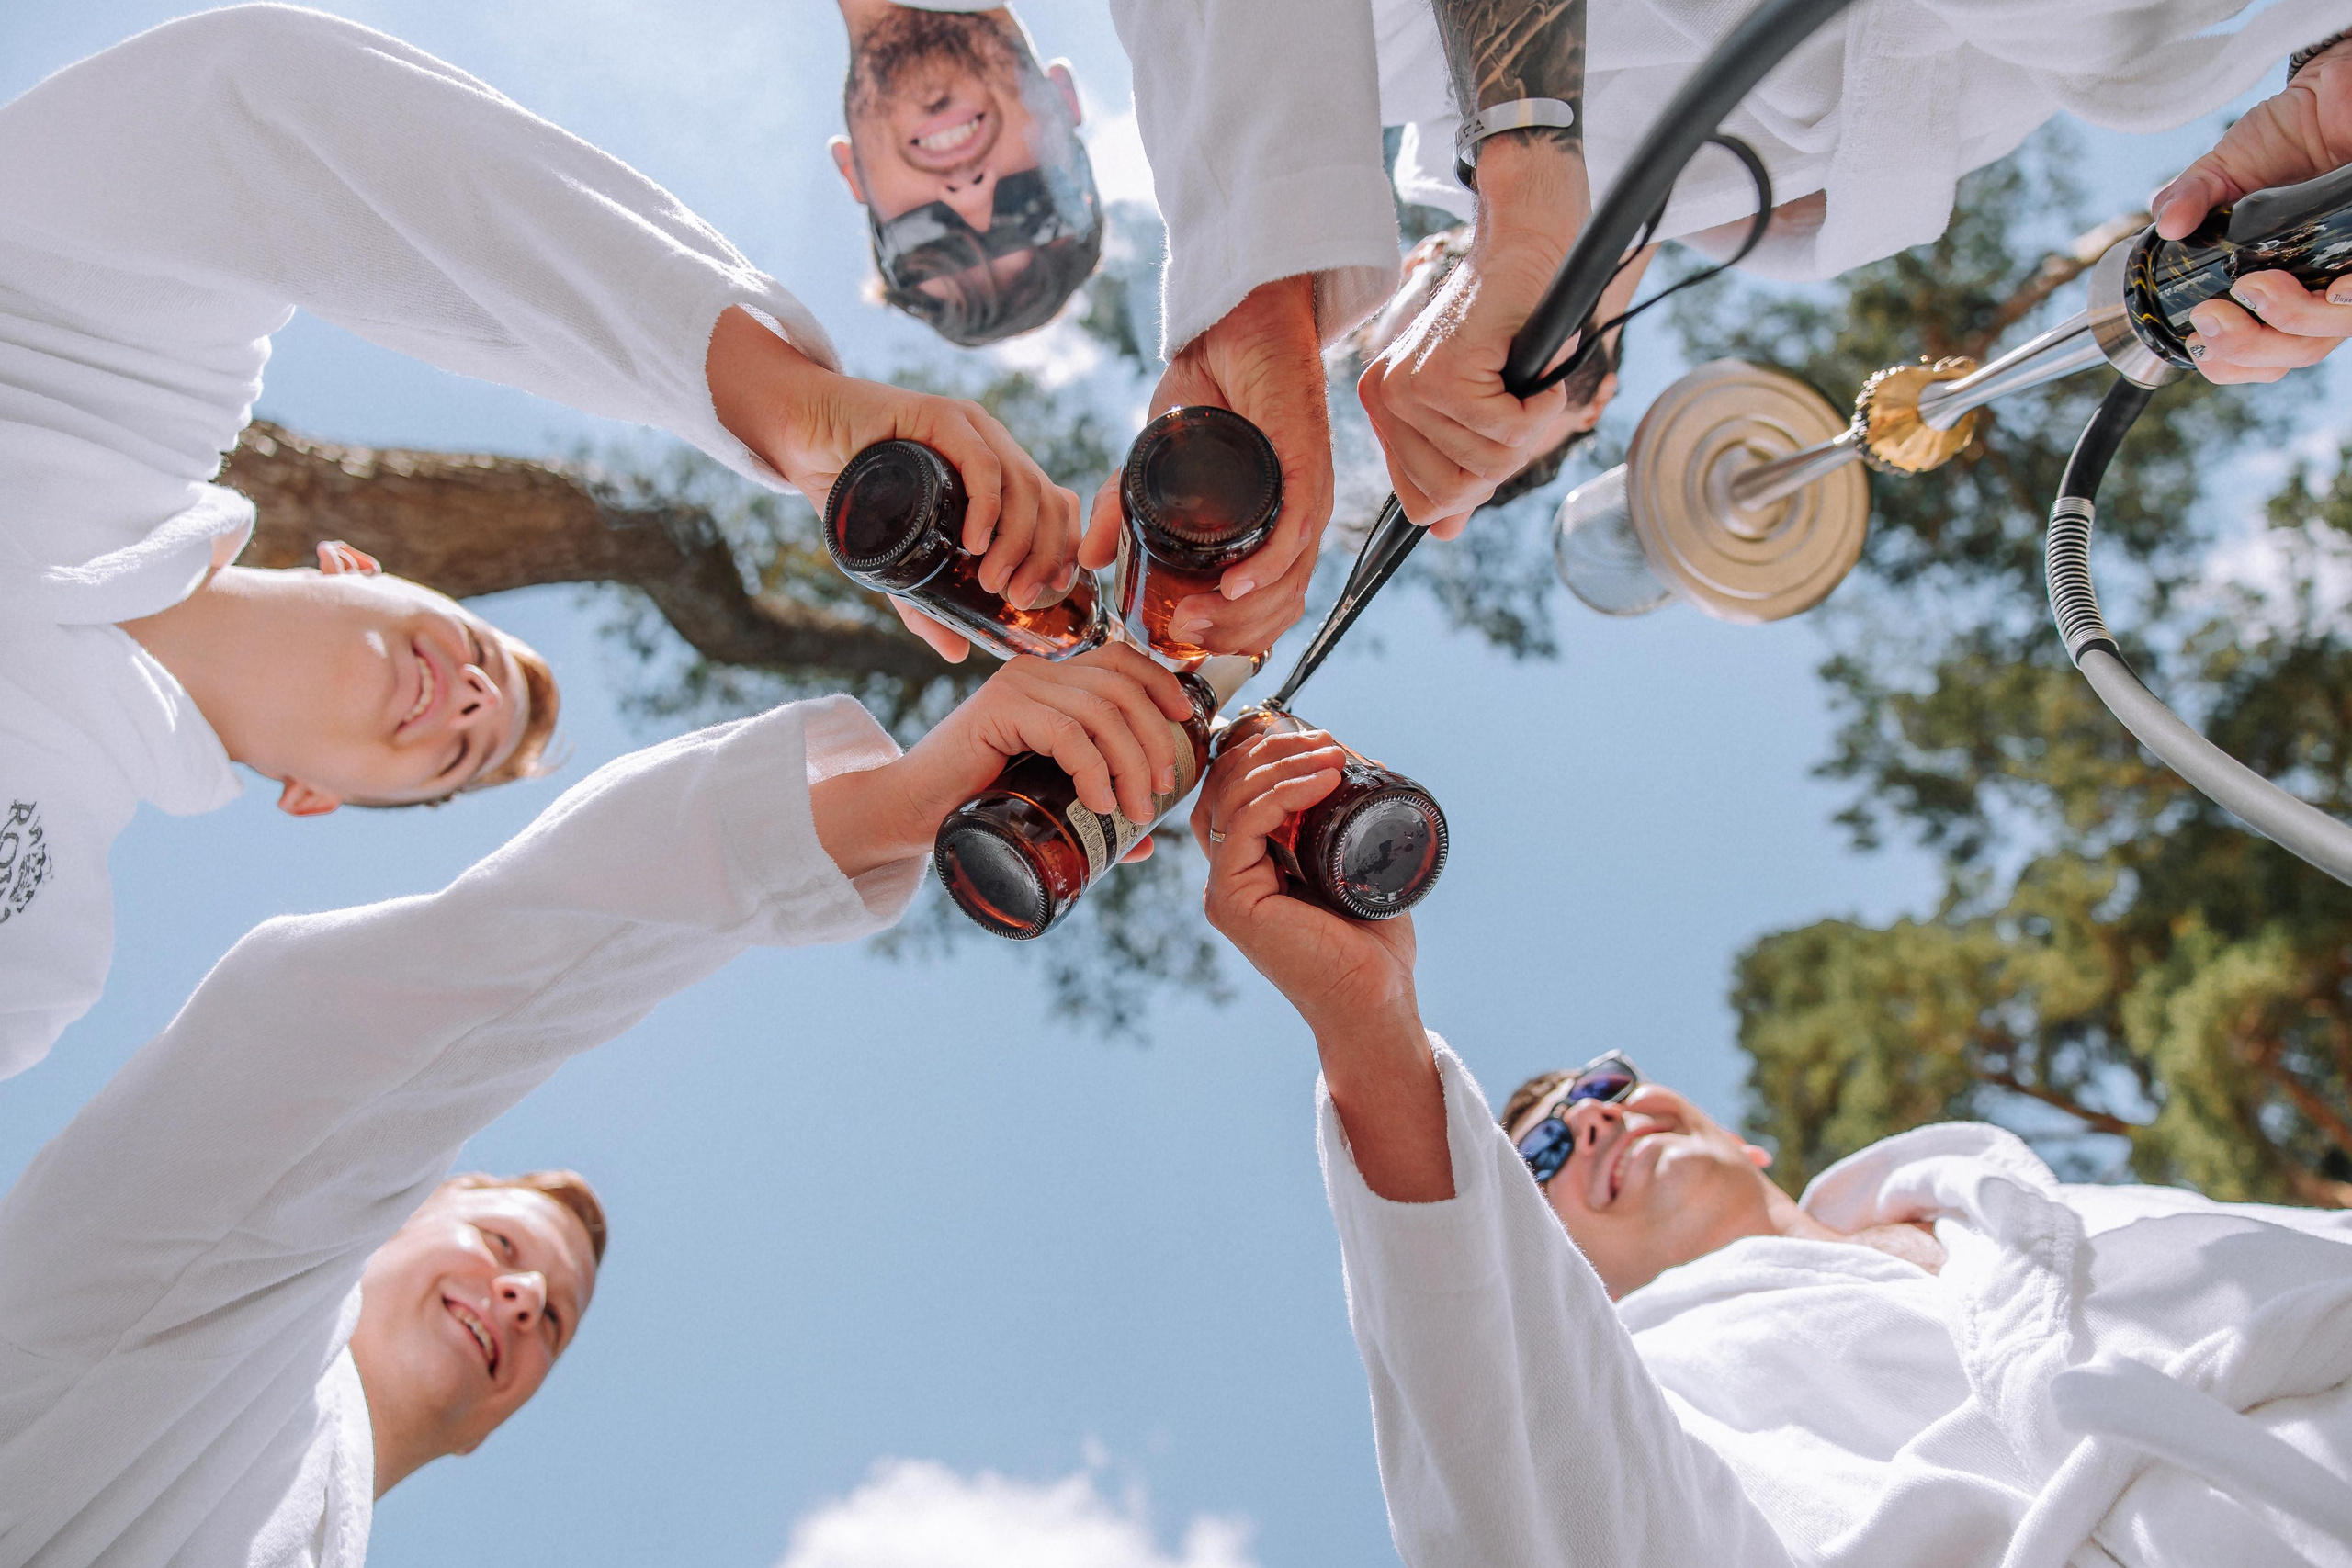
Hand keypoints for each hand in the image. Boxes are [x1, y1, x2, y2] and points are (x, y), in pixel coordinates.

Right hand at [707, 307, 1083, 650]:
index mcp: (998, 473)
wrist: (803, 437)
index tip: (1046, 594)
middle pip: (1048, 500)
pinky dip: (989, 505)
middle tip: (1018, 597)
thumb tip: (957, 653)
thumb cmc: (853, 492)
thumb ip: (926, 603)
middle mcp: (993, 447)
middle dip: (1043, 555)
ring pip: (1023, 484)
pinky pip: (982, 461)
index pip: (1055, 508)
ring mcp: (971, 429)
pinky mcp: (941, 416)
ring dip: (1017, 540)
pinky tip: (977, 541)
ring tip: (991, 581)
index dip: (1061, 551)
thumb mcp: (898, 558)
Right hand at [813, 642, 1192, 878]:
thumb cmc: (978, 805)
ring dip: (1131, 761)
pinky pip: (1065, 732)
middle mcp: (1036, 672)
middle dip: (1154, 739)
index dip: (1161, 685)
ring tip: (1136, 809)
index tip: (1185, 725)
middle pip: (1121, 688)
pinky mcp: (997, 711)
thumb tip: (1146, 844)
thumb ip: (1097, 811)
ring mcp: (1016, 686)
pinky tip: (1101, 803)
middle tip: (1162, 791)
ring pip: (1100, 711)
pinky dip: (1093, 768)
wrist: (910, 812)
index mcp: (1051, 681)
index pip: (1122, 661)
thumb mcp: (1049, 799)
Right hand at [1077, 275, 1331, 656]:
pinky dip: (1266, 570)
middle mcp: (1296, 521)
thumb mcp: (1153, 459)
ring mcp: (1307, 498)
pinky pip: (1295, 534)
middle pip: (1277, 608)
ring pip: (1289, 582)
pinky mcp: (1308, 468)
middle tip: (1177, 635)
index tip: (1175, 639)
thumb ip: (1119, 505)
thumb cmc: (1209, 387)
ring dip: (1241, 614)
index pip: (1263, 608)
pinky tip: (1233, 587)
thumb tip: (1086, 557)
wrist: (1239, 321)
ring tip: (1192, 620)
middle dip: (1229, 637)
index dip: (1227, 637)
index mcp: (1269, 529)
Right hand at [1194, 725, 1451, 1200]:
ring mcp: (1225, 890)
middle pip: (1223, 787)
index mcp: (1248, 867)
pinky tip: (1321, 782)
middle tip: (1327, 742)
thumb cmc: (1372, 947)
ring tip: (1333, 754)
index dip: (1266, 753)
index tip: (1320, 738)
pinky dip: (1280, 794)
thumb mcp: (1356, 866)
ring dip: (1281, 764)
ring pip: (1230, 800)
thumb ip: (1344, 821)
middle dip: (1273, 749)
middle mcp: (1227, 877)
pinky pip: (1243, 827)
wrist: (1376, 1004)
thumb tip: (1353, 759)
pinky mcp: (1233, 903)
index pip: (1233, 790)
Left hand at [1358, 139, 1596, 533]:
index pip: (1419, 505)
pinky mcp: (1445, 371)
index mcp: (1385, 408)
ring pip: (1486, 465)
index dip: (1470, 486)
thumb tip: (1443, 534)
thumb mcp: (1477, 402)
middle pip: (1453, 493)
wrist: (1527, 250)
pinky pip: (1508, 431)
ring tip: (1530, 383)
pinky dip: (1543, 406)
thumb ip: (1455, 464)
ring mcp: (1410, 386)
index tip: (1493, 437)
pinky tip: (1540, 372)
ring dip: (1529, 431)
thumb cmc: (1509, 325)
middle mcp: (1387, 399)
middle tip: (1520, 406)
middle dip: (1503, 461)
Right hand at [2151, 43, 2351, 383]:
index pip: (2264, 352)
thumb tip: (2165, 222)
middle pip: (2297, 352)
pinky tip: (2339, 287)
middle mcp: (2323, 285)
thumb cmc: (2289, 131)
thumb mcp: (2227, 165)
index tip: (2198, 339)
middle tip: (2214, 312)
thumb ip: (2194, 195)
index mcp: (2281, 284)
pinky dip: (2351, 300)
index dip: (2233, 363)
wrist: (2336, 83)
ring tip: (2258, 286)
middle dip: (2250, 346)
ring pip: (2333, 331)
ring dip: (2294, 322)